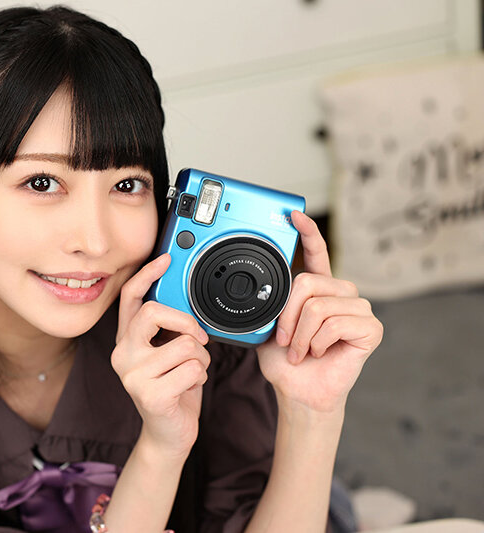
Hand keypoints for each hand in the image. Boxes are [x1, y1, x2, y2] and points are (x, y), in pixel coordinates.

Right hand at [112, 253, 210, 458]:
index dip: (147, 275)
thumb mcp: (167, 354)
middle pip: (155, 312)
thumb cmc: (173, 389)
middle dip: (186, 321)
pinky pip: (193, 368)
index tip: (166, 259)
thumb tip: (187, 304)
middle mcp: (122, 354)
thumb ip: (168, 330)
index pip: (130, 298)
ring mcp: (133, 375)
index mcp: (126, 340)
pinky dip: (200, 377)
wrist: (169, 435)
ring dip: (200, 359)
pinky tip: (188, 388)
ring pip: (185, 344)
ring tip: (190, 373)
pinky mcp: (150, 394)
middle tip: (199, 338)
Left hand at [257, 211, 383, 413]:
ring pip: (318, 306)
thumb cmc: (286, 360)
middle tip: (286, 340)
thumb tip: (254, 288)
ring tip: (302, 350)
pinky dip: (318, 342)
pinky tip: (320, 352)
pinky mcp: (370, 328)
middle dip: (288, 316)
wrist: (299, 391)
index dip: (308, 232)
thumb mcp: (268, 326)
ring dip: (301, 335)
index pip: (317, 253)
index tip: (294, 215)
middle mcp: (341, 293)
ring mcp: (358, 309)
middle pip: (308, 282)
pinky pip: (335, 323)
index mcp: (318, 289)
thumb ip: (270, 303)